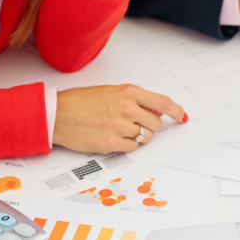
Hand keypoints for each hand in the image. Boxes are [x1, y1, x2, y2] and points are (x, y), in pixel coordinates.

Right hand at [52, 85, 185, 152]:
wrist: (58, 114)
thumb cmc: (81, 102)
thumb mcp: (112, 92)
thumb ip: (135, 99)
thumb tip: (156, 110)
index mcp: (129, 92)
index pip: (164, 103)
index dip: (176, 111)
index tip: (181, 117)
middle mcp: (128, 108)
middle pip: (156, 124)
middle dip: (149, 126)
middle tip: (135, 124)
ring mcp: (120, 127)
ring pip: (145, 137)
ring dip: (138, 136)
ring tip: (120, 130)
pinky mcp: (112, 143)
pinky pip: (132, 148)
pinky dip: (126, 145)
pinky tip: (113, 137)